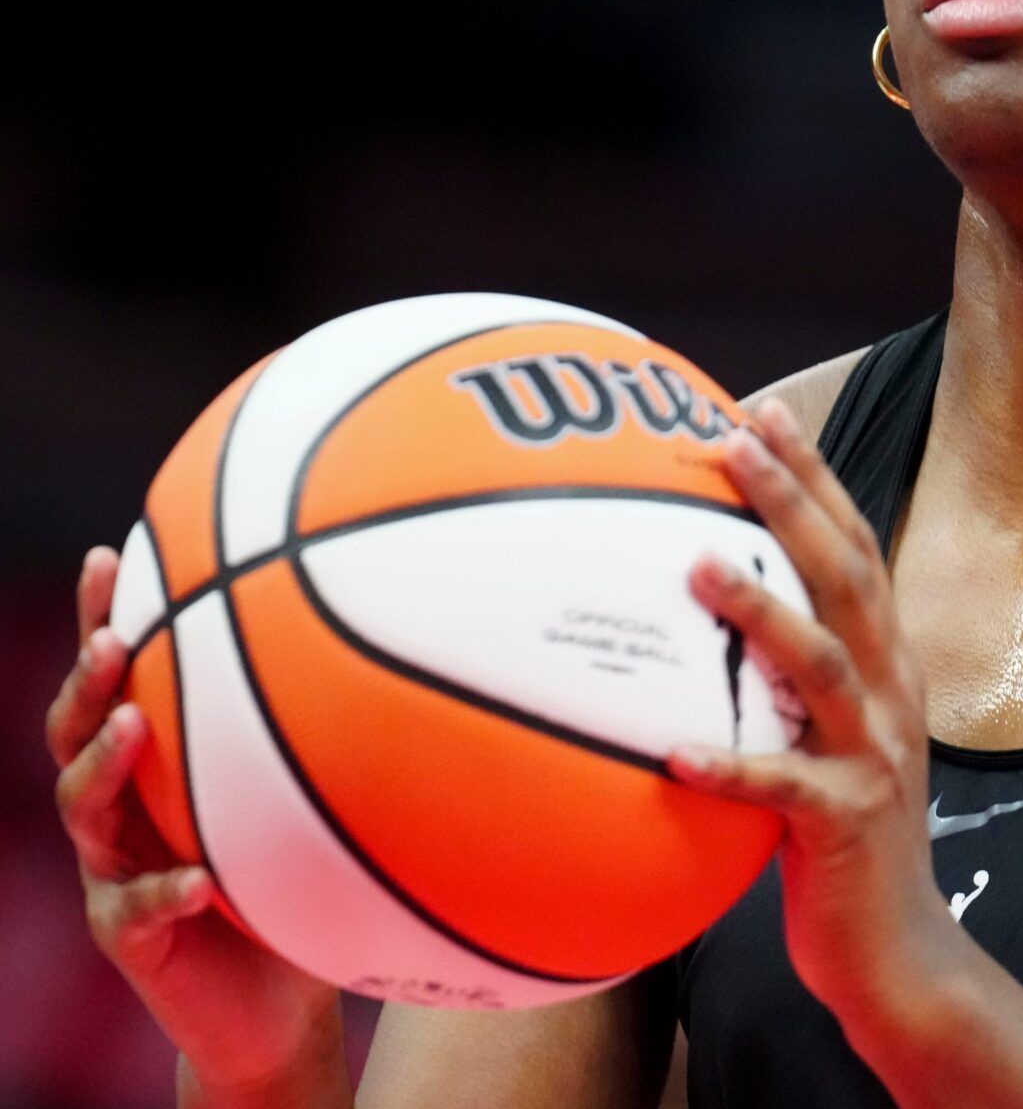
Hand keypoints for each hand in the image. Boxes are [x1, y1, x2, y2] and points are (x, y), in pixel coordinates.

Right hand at [47, 547, 346, 1101]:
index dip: (104, 617)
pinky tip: (194, 881)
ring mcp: (116, 871)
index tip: (113, 553)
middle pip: (77, 730)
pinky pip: (133, 911)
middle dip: (86, 680)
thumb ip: (335, 730)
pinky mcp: (132, 938)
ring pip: (83, 810)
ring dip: (104, 765)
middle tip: (111, 638)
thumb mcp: (315, 794)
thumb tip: (413, 630)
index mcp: (158, 762)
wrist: (279, 1002)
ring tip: (133, 724)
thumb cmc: (300, 877)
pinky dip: (162, 891)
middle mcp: (124, 809)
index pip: (118, 678)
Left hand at [667, 399, 963, 1023]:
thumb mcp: (823, 739)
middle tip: (734, 436)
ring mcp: (875, 756)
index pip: (854, 547)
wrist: (899, 951)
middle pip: (848, 576)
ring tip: (700, 565)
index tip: (764, 411)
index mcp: (887, 664)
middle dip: (795, 500)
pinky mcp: (848, 824)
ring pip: (824, 665)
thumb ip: (783, 680)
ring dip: (764, 611)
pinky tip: (672, 753)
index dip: (815, 477)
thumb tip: (694, 615)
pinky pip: (782, 789)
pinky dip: (731, 766)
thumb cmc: (840, 837)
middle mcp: (892, 694)